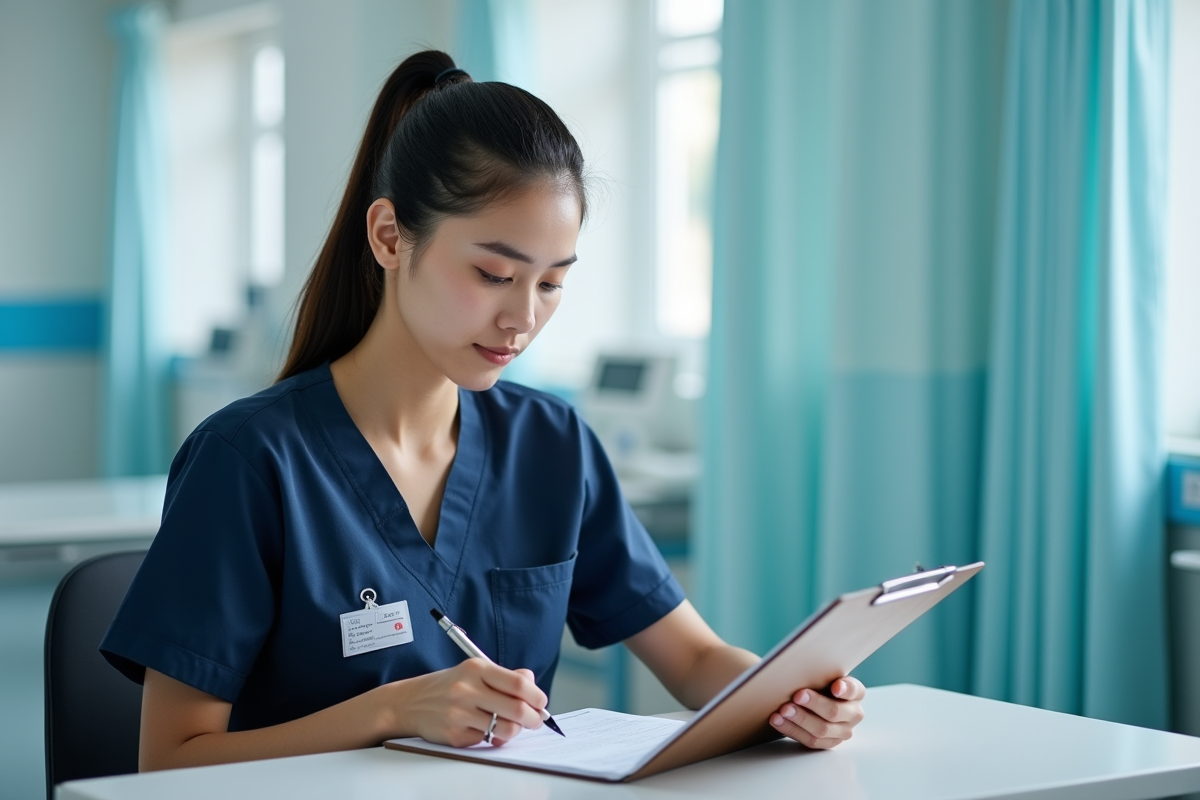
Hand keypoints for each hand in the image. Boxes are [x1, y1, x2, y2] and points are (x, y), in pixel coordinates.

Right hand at [400, 660, 545, 746]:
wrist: (409, 703)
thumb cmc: (448, 686)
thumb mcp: (474, 671)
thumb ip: (504, 676)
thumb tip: (532, 684)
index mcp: (476, 669)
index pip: (518, 684)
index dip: (536, 696)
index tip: (541, 703)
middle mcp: (467, 690)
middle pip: (516, 709)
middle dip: (533, 719)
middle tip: (536, 721)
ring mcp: (460, 714)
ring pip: (505, 729)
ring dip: (516, 731)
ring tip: (512, 726)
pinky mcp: (455, 735)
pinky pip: (486, 740)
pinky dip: (491, 737)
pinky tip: (483, 729)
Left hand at [769, 676, 864, 749]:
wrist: (816, 700)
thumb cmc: (820, 683)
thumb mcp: (825, 674)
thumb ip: (821, 672)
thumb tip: (803, 669)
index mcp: (856, 693)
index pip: (854, 690)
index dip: (845, 689)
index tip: (835, 686)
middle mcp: (853, 713)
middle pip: (834, 712)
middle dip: (814, 704)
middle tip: (796, 696)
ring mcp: (843, 731)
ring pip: (822, 729)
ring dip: (800, 719)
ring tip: (784, 710)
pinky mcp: (828, 743)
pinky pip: (810, 740)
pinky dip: (792, 730)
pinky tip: (778, 721)